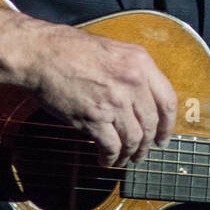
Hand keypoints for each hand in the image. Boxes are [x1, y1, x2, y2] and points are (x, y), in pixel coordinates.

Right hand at [18, 18, 177, 167]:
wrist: (41, 54)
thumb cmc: (70, 49)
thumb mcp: (112, 51)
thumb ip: (131, 72)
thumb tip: (141, 99)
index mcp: (141, 62)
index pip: (168, 100)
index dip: (168, 125)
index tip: (163, 137)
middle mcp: (133, 82)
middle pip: (151, 124)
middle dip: (147, 144)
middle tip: (141, 153)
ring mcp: (115, 101)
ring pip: (134, 139)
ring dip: (129, 154)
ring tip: (123, 159)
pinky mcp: (95, 118)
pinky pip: (111, 146)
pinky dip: (110, 158)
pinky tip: (105, 159)